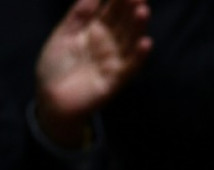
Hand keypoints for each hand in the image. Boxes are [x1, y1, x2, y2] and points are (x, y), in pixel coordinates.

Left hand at [35, 0, 151, 146]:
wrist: (50, 99)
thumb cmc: (56, 67)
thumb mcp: (64, 34)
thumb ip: (79, 15)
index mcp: (96, 32)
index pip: (112, 11)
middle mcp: (109, 45)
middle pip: (123, 23)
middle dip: (130, 8)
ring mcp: (113, 62)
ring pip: (129, 42)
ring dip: (137, 27)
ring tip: (143, 10)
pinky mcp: (114, 81)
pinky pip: (129, 68)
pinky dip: (138, 57)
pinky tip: (146, 43)